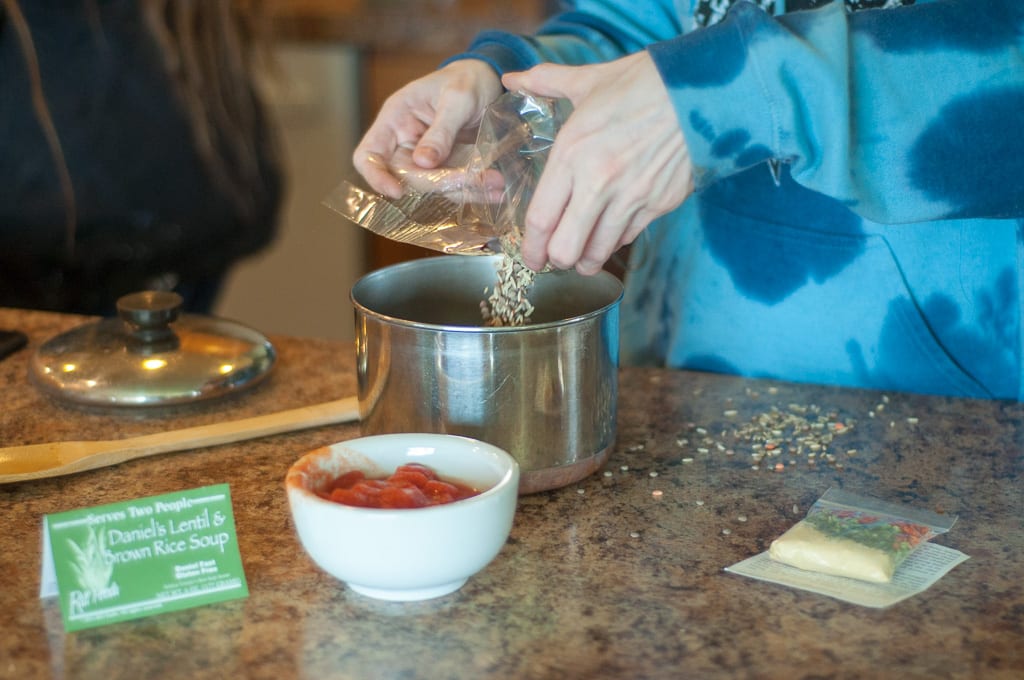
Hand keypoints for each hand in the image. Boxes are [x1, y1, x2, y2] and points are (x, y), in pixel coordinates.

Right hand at [353, 60, 502, 198]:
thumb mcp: (457, 98)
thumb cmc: (466, 79)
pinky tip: (496, 189)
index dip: (376, 176)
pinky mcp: (448, 167)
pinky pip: (455, 186)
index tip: (396, 191)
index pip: (368, 155)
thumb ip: (441, 131)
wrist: (488, 80)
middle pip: (407, 177)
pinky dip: (475, 190)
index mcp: (395, 119)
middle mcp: (405, 142)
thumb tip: (423, 162)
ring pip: (435, 187)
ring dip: (463, 190)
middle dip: (438, 183)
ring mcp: (426, 157)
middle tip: (472, 179)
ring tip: (495, 184)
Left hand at [502, 52, 693, 274]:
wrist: (700, 90)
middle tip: (555, 258)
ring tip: (582, 255)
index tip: (530, 257)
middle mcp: (598, 182)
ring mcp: (631, 197)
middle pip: (565, 250)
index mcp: (572, 153)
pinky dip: (616, 241)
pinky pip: (628, 238)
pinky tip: (611, 232)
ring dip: (587, 260)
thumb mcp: (589, 81)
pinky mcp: (659, 204)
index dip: (531, 247)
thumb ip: (545, 82)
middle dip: (556, 260)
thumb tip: (511, 78)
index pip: (541, 219)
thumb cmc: (642, 84)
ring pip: (598, 253)